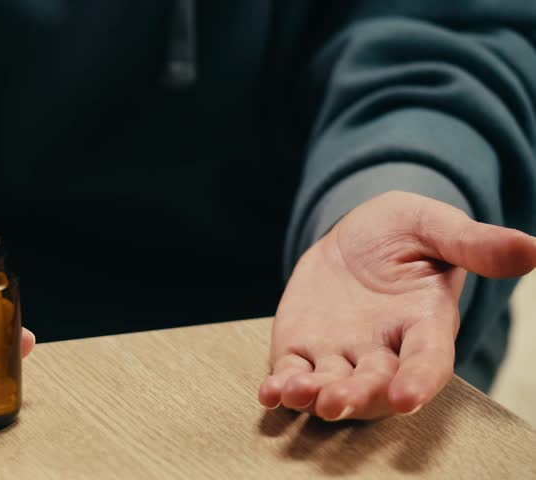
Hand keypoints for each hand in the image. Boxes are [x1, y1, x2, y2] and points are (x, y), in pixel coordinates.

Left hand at [258, 191, 535, 419]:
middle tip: (337, 402)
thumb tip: (532, 248)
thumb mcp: (435, 225)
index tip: (408, 398)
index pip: (427, 361)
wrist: (355, 235)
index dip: (419, 380)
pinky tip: (270, 393)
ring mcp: (341, 352)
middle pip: (375, 384)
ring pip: (332, 385)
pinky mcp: (303, 348)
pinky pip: (293, 373)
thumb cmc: (404, 230)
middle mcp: (384, 349)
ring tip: (297, 395)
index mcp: (424, 323)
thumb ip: (474, 243)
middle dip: (358, 396)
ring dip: (315, 395)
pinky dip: (282, 386)